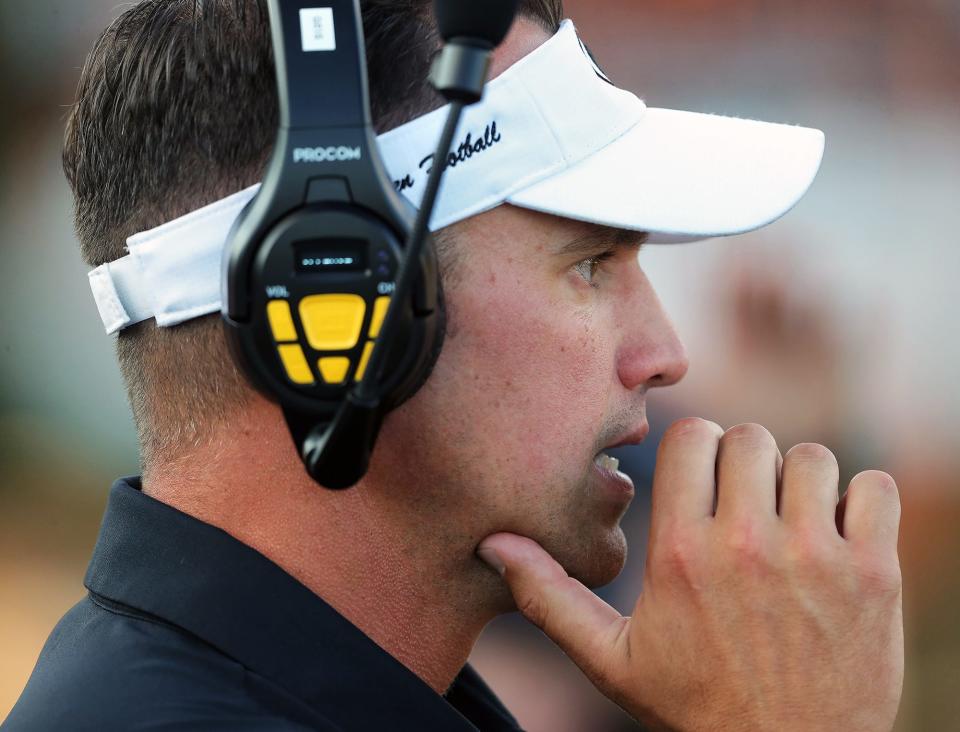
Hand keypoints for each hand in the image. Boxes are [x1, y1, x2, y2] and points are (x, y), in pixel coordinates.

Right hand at [477, 420, 903, 730]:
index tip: (702, 482)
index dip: (697, 451)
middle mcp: (744, 545)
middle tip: (745, 505)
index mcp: (680, 553)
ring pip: (811, 456)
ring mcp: (814, 558)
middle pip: (750, 437)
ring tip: (790, 523)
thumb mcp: (610, 659)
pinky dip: (860, 501)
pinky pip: (874, 487)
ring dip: (801, 482)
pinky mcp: (873, 575)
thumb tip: (492, 544)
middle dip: (745, 463)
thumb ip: (549, 596)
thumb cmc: (695, 706)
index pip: (692, 437)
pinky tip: (838, 535)